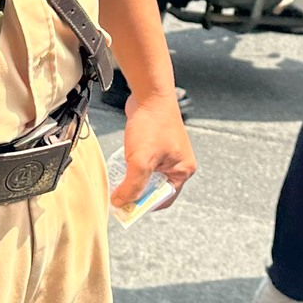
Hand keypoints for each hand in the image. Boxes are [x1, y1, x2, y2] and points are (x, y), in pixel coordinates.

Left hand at [115, 87, 195, 215]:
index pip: (164, 199)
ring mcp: (167, 154)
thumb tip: (121, 203)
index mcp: (183, 170)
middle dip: (137, 192)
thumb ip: (131, 186)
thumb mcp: (141, 161)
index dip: (145, 206)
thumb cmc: (153, 124)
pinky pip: (143, 163)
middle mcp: (178, 163)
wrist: (149, 94)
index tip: (127, 209)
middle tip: (120, 193)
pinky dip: (132, 166)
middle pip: (155, 189)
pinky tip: (122, 162)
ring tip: (120, 176)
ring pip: (147, 176)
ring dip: (133, 178)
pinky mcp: (156, 145)